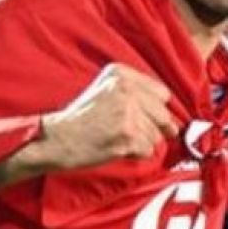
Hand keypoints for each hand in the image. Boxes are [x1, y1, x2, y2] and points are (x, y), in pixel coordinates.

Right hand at [36, 64, 179, 169]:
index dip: (156, 110)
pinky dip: (137, 154)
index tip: (146, 117)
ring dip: (143, 143)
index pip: (162, 94)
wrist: (58, 139)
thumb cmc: (81, 118)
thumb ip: (136, 91)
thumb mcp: (105, 89)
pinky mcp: (128, 136)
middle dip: (155, 129)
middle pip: (164, 115)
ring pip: (157, 135)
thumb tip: (169, 111)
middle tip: (134, 134)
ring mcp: (128, 113)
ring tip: (119, 139)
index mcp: (121, 74)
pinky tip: (118, 148)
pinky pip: (149, 150)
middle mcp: (127, 90)